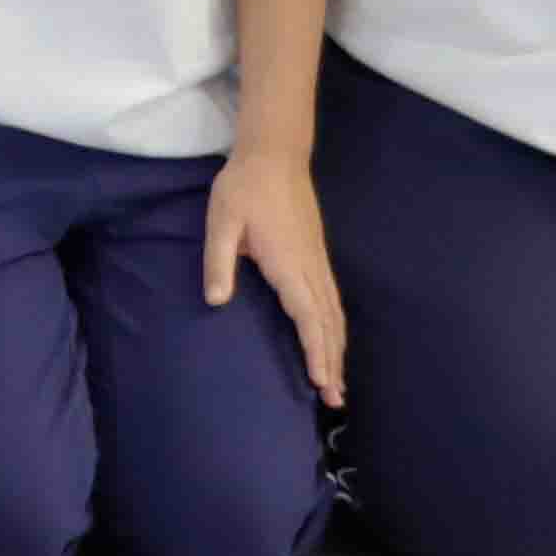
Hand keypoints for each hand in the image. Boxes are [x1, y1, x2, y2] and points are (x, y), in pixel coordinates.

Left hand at [201, 144, 345, 406]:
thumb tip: (217, 301)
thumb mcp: (221, 221)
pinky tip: (332, 341)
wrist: (274, 155)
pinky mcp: (317, 257)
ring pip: (334, 314)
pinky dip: (335, 328)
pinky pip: (332, 301)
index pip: (307, 317)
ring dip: (337, 349)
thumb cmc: (243, 188)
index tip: (321, 381)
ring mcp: (318, 263)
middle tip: (335, 400)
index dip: (316, 351)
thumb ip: (219, 261)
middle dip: (333, 362)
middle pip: (328, 324)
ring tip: (338, 383)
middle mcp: (310, 269)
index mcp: (288, 264)